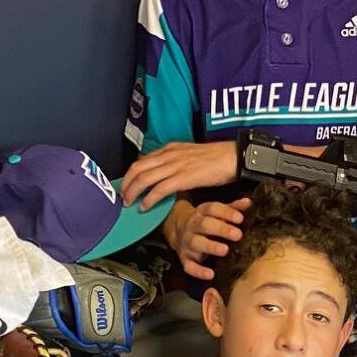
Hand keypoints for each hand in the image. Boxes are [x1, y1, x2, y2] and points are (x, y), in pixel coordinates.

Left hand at [119, 139, 241, 210]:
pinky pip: (159, 189)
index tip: (126, 185)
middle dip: (126, 184)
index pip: (142, 160)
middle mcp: (169, 155)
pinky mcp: (184, 177)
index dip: (130, 174)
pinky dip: (149, 199)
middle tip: (122, 197)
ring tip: (129, 203)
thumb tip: (166, 175)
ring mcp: (176, 165)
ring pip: (144, 178)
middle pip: (137, 168)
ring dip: (133, 193)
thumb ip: (176, 162)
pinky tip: (145, 207)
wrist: (234, 156)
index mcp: (170, 149)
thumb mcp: (191, 155)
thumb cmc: (217, 158)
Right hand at [165, 197, 250, 281]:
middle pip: (204, 225)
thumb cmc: (206, 221)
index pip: (212, 208)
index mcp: (202, 212)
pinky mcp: (184, 259)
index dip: (226, 212)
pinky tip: (210, 274)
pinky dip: (198, 271)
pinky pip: (189, 266)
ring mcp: (187, 242)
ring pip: (196, 243)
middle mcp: (192, 226)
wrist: (178, 231)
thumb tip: (249, 203)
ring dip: (210, 247)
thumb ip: (232, 208)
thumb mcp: (217, 212)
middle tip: (237, 235)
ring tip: (225, 250)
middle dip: (221, 229)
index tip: (240, 218)